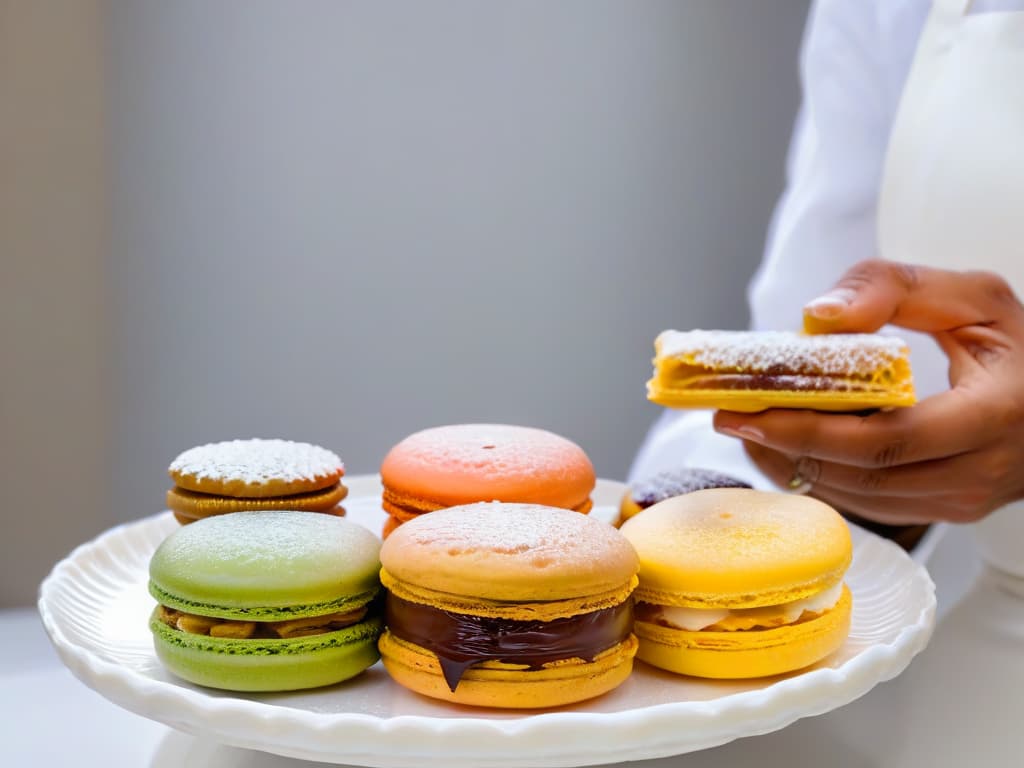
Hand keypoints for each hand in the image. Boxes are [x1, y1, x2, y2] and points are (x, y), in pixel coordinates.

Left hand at [713, 259, 1023, 524]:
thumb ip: (893, 289)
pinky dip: (822, 478)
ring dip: (794, 469)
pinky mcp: (948, 510)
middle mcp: (981, 472)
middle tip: (728, 419)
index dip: (809, 430)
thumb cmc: (1019, 345)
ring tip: (746, 432)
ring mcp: (965, 501)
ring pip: (861, 500)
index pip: (886, 439)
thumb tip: (819, 315)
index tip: (748, 410)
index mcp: (994, 414)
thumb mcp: (971, 297)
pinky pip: (872, 504)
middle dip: (785, 449)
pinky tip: (785, 451)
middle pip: (863, 476)